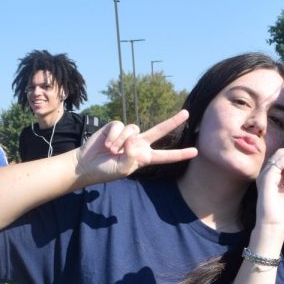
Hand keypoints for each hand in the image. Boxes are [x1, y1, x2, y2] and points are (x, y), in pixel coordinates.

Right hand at [75, 111, 197, 179]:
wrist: (87, 163)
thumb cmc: (106, 170)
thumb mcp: (123, 170)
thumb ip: (131, 157)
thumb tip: (133, 140)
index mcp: (144, 157)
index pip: (166, 156)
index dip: (180, 154)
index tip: (195, 152)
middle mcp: (139, 143)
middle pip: (159, 130)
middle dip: (173, 121)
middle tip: (187, 113)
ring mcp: (128, 134)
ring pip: (133, 129)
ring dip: (120, 141)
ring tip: (111, 151)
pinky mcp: (116, 127)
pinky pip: (120, 126)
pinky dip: (113, 136)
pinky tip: (106, 144)